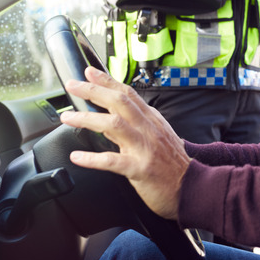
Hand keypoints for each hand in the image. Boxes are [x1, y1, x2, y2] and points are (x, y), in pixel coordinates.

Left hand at [59, 67, 189, 219]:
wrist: (192, 187)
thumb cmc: (172, 165)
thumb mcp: (158, 136)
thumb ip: (134, 125)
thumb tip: (109, 116)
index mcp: (152, 120)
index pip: (128, 94)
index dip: (107, 81)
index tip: (88, 72)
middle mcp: (148, 129)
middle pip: (119, 102)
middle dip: (93, 91)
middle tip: (72, 86)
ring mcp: (145, 148)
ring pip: (114, 126)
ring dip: (87, 119)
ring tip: (68, 118)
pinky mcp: (140, 169)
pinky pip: (112, 161)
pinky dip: (92, 158)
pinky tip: (77, 157)